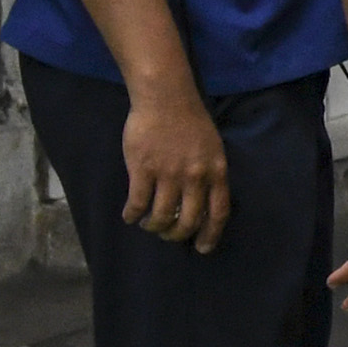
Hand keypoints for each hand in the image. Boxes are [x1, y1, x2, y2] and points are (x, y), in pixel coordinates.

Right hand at [121, 84, 230, 252]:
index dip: (211, 234)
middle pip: (189, 220)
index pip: (218, 212)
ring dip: (154, 226)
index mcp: (216, 172)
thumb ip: (210, 173)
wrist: (166, 98)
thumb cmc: (191, 121)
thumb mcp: (213, 148)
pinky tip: (129, 216)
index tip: (203, 248)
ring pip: (162, 216)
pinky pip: (137, 203)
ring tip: (149, 224)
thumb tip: (204, 201)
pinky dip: (132, 215)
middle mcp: (195, 177)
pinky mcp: (143, 170)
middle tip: (169, 236)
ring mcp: (169, 174)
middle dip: (177, 235)